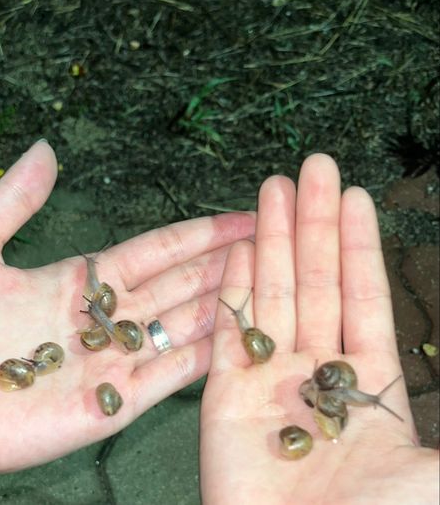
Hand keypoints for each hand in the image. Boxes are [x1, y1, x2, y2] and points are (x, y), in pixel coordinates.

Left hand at [0, 140, 254, 473]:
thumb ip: (15, 200)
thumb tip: (45, 148)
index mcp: (80, 281)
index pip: (157, 251)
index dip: (200, 233)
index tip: (242, 216)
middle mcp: (105, 320)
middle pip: (181, 286)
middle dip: (227, 264)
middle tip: (275, 243)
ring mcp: (111, 364)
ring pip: (183, 329)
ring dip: (225, 306)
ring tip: (271, 282)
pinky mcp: (108, 407)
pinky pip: (166, 379)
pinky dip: (203, 359)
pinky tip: (240, 339)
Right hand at [200, 154, 438, 504]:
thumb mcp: (432, 475)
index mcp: (365, 385)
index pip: (363, 297)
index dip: (359, 246)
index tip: (357, 199)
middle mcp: (315, 371)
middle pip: (316, 281)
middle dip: (316, 223)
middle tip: (315, 168)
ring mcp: (269, 379)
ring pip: (274, 292)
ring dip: (275, 239)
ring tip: (276, 186)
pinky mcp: (224, 396)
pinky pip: (231, 328)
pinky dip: (237, 285)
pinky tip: (244, 244)